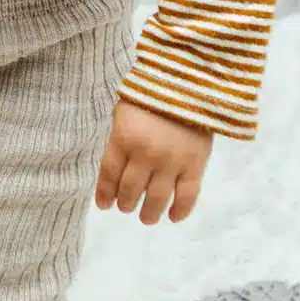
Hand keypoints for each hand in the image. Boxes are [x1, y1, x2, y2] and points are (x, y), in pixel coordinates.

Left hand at [95, 101, 212, 224]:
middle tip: (126, 207)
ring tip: (146, 217)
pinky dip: (180, 210)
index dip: (105, 193)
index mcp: (124, 138)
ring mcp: (171, 162)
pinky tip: (173, 217)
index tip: (104, 205)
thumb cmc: (151, 94)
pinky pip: (187, 195)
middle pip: (130, 189)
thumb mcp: (124, 112)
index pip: (109, 174)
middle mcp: (146, 154)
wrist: (190, 83)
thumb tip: (114, 170)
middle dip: (125, 203)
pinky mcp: (195, 165)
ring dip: (148, 212)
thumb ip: (119, 140)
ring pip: (156, 198)